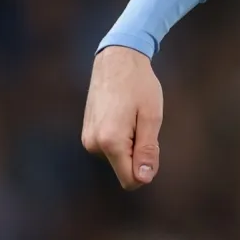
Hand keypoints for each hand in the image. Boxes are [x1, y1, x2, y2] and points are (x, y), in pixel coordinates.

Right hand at [81, 45, 163, 189]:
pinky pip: (109, 148)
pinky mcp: (86, 133)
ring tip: (131, 116)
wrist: (116, 60)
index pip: (130, 180)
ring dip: (129, 144)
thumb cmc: (139, 85)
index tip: (152, 146)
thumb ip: (147, 150)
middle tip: (142, 124)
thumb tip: (144, 178)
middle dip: (138, 154)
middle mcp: (93, 144)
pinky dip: (120, 138)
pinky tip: (122, 116)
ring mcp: (87, 139)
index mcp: (110, 142)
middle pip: (124, 169)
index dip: (146, 170)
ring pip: (117, 158)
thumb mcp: (151, 117)